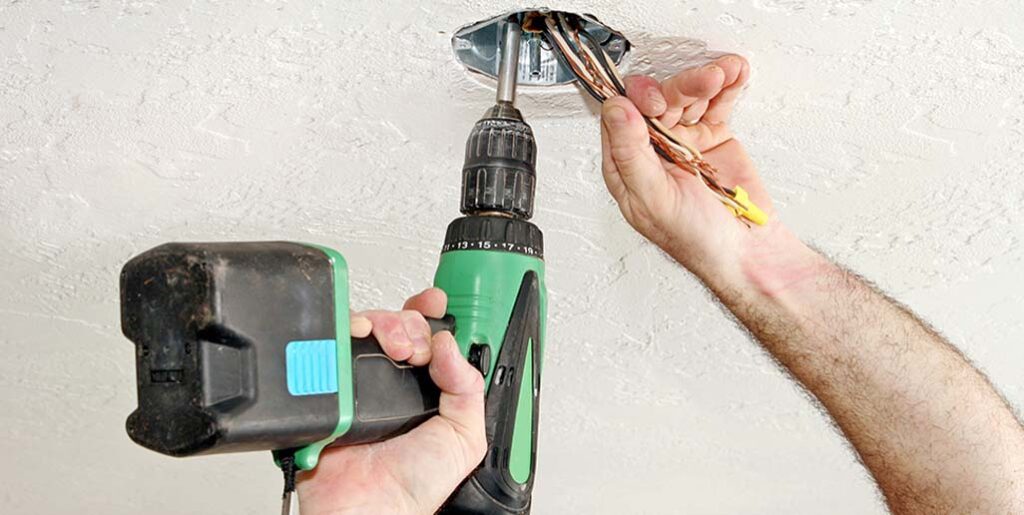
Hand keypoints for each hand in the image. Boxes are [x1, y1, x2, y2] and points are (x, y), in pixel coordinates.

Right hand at [297, 288, 485, 514]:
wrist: (369, 508)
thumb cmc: (412, 487)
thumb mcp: (464, 437)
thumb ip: (468, 387)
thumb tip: (449, 344)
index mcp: (425, 389)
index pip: (429, 337)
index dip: (432, 315)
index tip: (437, 305)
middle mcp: (391, 381)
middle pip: (397, 323)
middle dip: (409, 323)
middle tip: (415, 348)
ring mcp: (358, 380)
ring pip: (366, 326)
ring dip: (383, 323)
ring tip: (396, 349)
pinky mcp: (328, 383)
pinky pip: (331, 345)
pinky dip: (345, 332)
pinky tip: (360, 338)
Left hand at [601, 55, 782, 278]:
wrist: (745, 251)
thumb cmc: (695, 239)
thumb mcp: (654, 198)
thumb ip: (631, 153)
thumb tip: (615, 111)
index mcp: (626, 165)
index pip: (621, 119)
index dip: (638, 101)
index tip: (657, 98)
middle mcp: (651, 150)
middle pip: (658, 101)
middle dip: (681, 87)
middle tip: (703, 80)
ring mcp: (682, 141)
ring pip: (687, 97)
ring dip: (705, 80)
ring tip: (724, 73)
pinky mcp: (711, 136)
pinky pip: (715, 103)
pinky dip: (727, 85)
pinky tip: (734, 73)